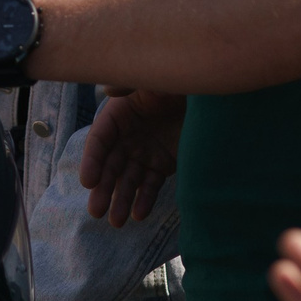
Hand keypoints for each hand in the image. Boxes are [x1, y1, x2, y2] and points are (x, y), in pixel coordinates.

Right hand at [79, 87, 184, 225]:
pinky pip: (151, 185)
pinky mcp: (163, 164)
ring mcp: (145, 151)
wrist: (212, 95)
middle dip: (102, 189)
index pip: (99, 140)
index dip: (92, 161)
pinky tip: (139, 214)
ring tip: (116, 222)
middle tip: (96, 211)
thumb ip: (131, 83)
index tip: (88, 182)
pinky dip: (145, 200)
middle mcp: (128, 136)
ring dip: (120, 200)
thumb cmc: (179, 81)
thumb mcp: (155, 78)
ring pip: (128, 180)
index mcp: (119, 114)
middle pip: (110, 165)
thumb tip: (108, 89)